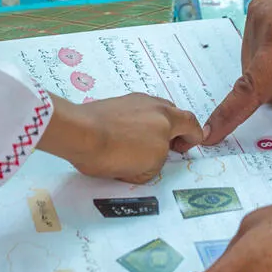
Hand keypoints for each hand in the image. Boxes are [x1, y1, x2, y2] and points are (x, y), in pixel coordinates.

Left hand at [39, 93, 201, 182]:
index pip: (191, 125)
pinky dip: (135, 121)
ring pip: (154, 110)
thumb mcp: (143, 171)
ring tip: (140, 142)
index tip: (182, 149)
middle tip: (165, 147)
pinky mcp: (116, 101)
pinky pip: (135, 110)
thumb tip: (151, 156)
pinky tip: (122, 136)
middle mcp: (154, 105)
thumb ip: (156, 161)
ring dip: (155, 124)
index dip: (192, 138)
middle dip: (175, 130)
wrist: (78, 134)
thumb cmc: (111, 154)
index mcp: (167, 121)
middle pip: (175, 114)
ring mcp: (134, 100)